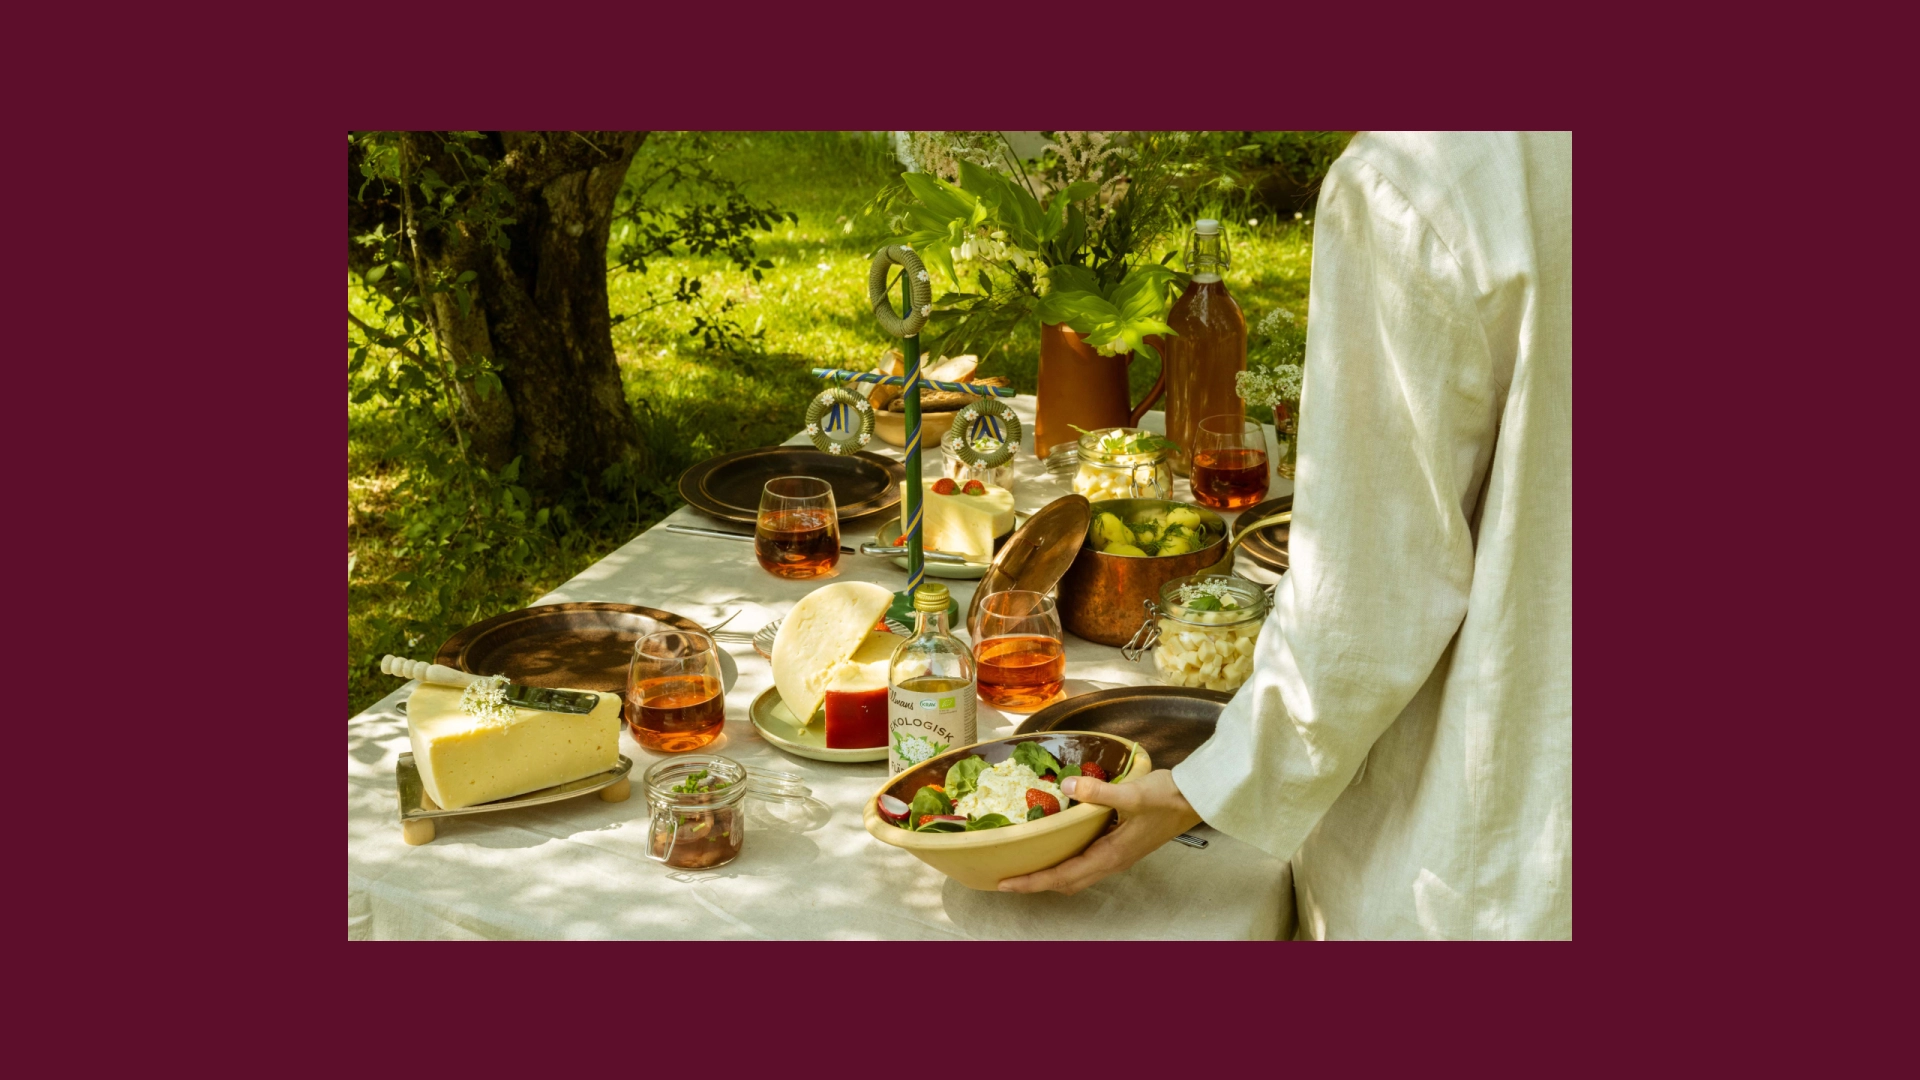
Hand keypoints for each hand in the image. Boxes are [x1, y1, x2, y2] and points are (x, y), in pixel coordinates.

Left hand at [997, 769, 1202, 894]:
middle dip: (1036, 883)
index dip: (1033, 881)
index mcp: (1110, 855)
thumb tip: (1068, 787)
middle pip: (1066, 882)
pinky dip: (1066, 861)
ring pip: (1077, 875)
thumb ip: (1099, 793)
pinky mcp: (1121, 845)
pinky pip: (1086, 861)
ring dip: (1051, 875)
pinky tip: (1057, 844)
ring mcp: (1117, 855)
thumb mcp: (1132, 793)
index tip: (1005, 883)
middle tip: (1006, 876)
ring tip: (1026, 864)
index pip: (1063, 876)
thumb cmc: (1167, 798)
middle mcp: (1111, 861)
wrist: (1195, 799)